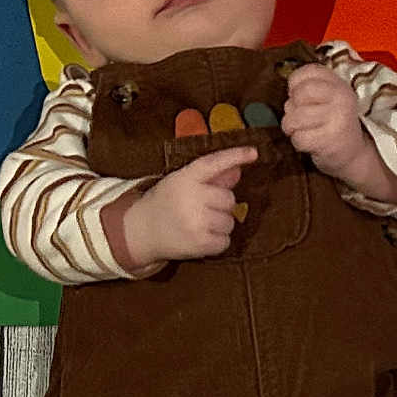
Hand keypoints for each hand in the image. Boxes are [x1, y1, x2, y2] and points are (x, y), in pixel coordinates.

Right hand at [126, 145, 258, 264]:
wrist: (142, 231)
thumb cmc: (166, 203)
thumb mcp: (182, 182)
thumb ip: (211, 177)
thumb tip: (238, 171)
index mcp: (185, 178)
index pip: (214, 163)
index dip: (236, 156)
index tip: (254, 152)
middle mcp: (191, 198)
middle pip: (229, 198)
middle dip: (220, 205)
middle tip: (200, 209)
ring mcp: (196, 222)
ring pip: (230, 221)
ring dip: (219, 224)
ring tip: (198, 224)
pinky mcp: (201, 243)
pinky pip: (226, 240)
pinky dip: (217, 241)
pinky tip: (200, 237)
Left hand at [280, 64, 363, 178]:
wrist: (353, 153)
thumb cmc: (332, 123)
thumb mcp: (329, 99)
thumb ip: (309, 87)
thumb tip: (289, 91)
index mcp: (339, 84)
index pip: (308, 72)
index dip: (295, 85)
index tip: (300, 97)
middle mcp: (341, 98)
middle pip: (298, 94)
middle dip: (291, 107)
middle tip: (299, 116)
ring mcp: (337, 119)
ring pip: (294, 118)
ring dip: (292, 128)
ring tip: (304, 130)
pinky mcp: (330, 140)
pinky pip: (299, 138)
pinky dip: (299, 143)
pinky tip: (311, 142)